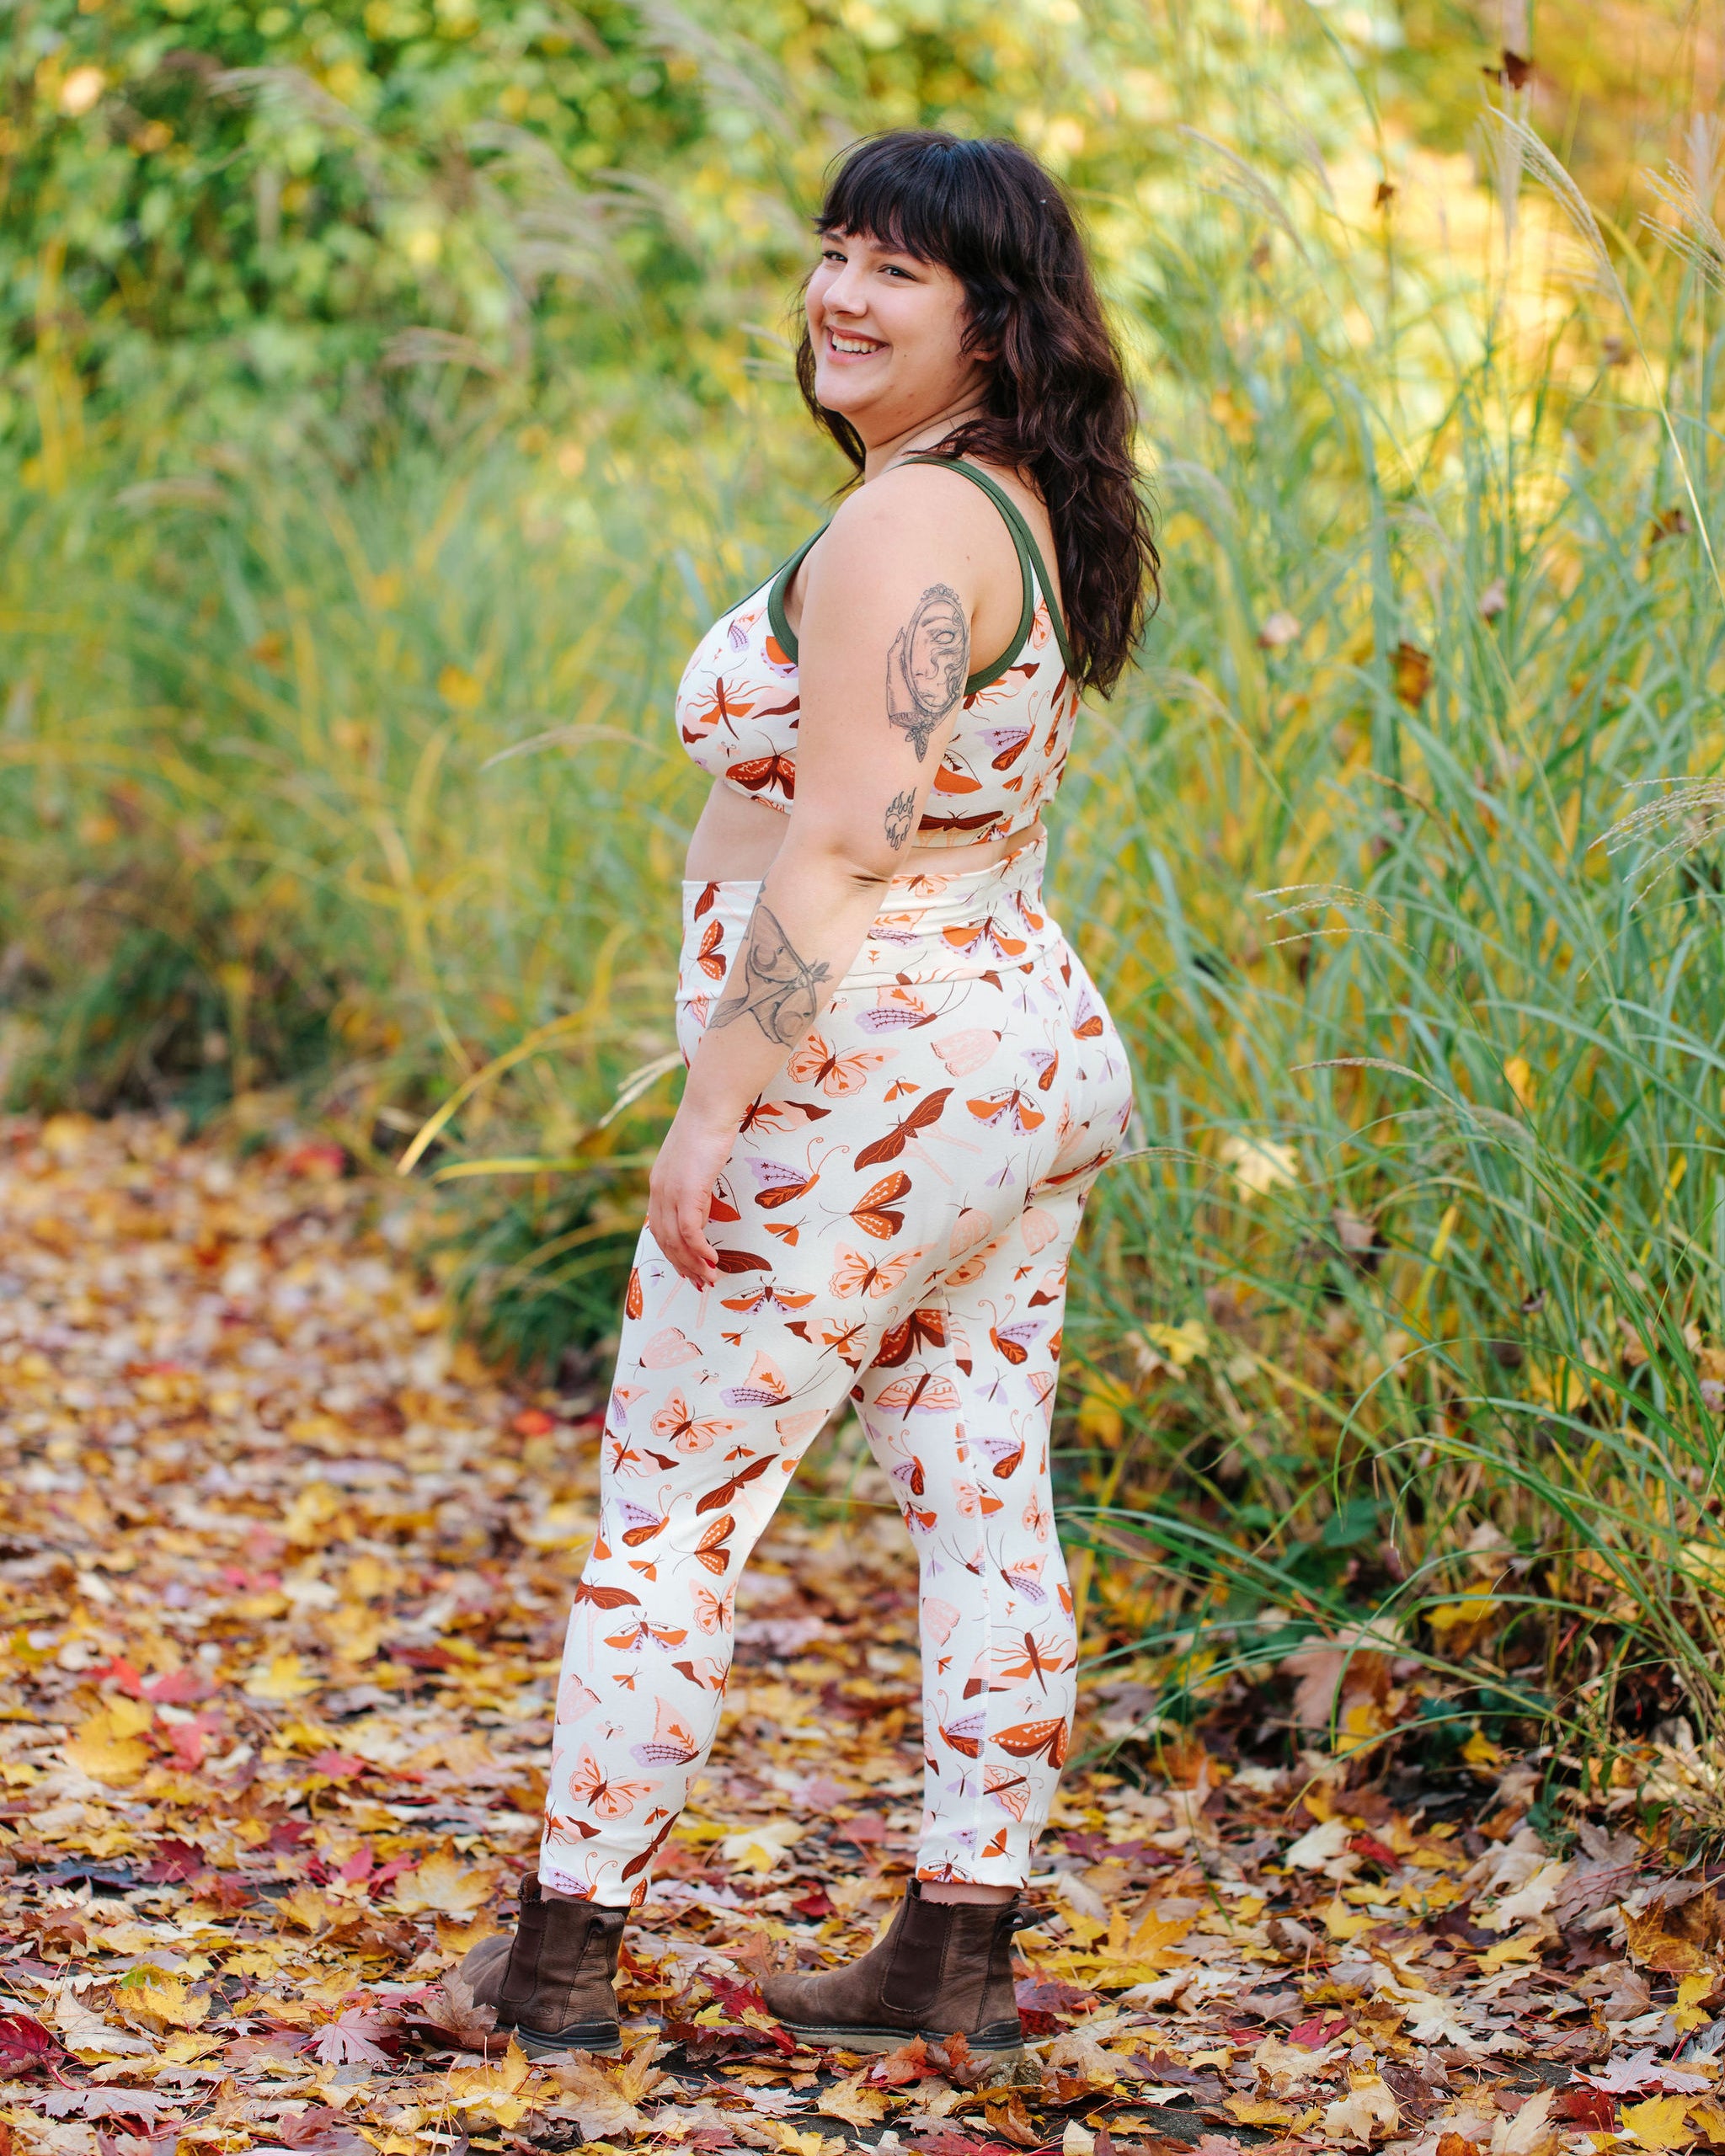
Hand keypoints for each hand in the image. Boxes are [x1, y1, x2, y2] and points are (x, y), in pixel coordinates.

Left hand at [645, 1104, 736, 1288]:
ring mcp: (670, 1192)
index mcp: (658, 1185)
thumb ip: (694, 1187)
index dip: (674, 1253)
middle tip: (700, 1283)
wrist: (709, 1109)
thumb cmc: (708, 1129)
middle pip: (665, 1241)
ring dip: (693, 1264)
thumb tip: (701, 1207)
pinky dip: (700, 1249)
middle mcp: (658, 1192)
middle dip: (683, 1266)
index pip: (660, 1229)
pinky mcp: (687, 1191)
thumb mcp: (696, 1164)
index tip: (689, 1269)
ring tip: (710, 1279)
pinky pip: (690, 1230)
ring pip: (676, 1240)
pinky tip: (712, 1260)